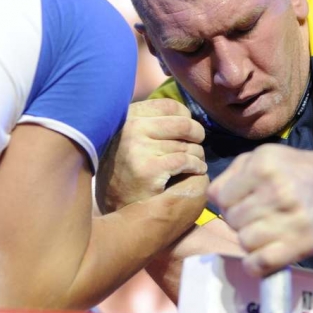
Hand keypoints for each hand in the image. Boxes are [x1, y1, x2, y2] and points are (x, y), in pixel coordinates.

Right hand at [96, 99, 206, 213]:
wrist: (114, 208)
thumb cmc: (126, 172)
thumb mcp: (129, 139)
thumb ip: (150, 123)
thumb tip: (185, 114)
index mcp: (127, 117)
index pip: (169, 105)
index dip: (185, 117)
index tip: (187, 131)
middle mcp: (131, 128)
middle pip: (183, 123)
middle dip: (197, 135)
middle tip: (197, 145)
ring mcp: (139, 148)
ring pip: (188, 145)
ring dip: (198, 155)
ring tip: (195, 163)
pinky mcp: (150, 169)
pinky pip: (187, 161)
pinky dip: (197, 166)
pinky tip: (197, 171)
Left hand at [208, 145, 312, 276]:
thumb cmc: (293, 172)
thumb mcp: (263, 157)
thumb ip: (232, 174)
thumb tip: (213, 198)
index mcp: (264, 165)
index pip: (220, 197)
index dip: (229, 201)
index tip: (245, 201)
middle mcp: (279, 190)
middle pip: (232, 220)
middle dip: (240, 220)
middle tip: (259, 216)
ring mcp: (293, 219)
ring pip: (244, 241)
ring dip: (250, 240)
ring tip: (266, 230)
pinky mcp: (303, 244)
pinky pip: (260, 263)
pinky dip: (254, 265)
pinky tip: (261, 255)